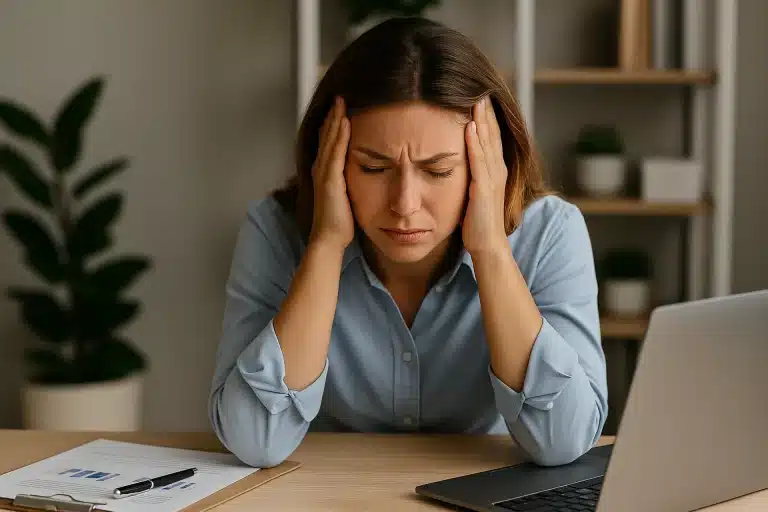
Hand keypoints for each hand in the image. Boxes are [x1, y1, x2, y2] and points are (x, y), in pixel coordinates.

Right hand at [309, 96, 353, 252]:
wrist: (329, 239)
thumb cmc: (339, 223)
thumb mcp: (347, 196)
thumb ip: (350, 183)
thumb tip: (364, 175)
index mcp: (326, 172)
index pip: (330, 142)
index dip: (334, 124)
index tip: (342, 108)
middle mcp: (321, 168)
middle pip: (327, 135)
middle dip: (333, 115)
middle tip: (340, 96)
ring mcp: (324, 172)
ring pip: (330, 139)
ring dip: (336, 118)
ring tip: (341, 101)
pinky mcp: (330, 178)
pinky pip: (336, 151)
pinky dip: (339, 134)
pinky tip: (344, 121)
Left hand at [462, 96, 508, 255]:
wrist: (488, 246)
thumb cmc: (479, 223)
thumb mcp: (476, 192)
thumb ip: (473, 175)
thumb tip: (462, 161)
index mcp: (495, 170)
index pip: (491, 137)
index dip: (487, 116)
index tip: (479, 95)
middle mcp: (497, 170)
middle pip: (492, 133)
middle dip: (486, 111)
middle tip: (480, 86)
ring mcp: (492, 179)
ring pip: (487, 143)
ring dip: (481, 120)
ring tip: (476, 98)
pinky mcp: (484, 189)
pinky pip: (479, 162)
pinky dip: (475, 143)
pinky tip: (469, 128)